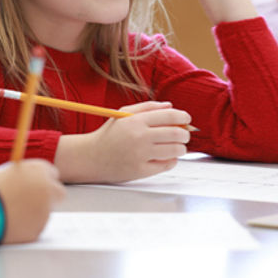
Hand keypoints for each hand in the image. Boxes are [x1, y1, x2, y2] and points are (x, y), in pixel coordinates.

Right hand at [0, 159, 64, 244]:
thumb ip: (24, 177)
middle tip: (33, 205)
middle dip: (49, 199)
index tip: (36, 188)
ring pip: (44, 213)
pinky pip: (33, 229)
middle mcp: (47, 188)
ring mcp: (45, 210)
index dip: (42, 182)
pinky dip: (24, 230)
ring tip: (7, 216)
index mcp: (40, 170)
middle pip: (58, 193)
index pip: (52, 174)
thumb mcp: (7, 174)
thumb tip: (29, 182)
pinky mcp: (37, 229)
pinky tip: (7, 226)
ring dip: (32, 215)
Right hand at [55, 101, 191, 183]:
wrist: (91, 157)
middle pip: (175, 134)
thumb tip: (171, 106)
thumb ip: (149, 107)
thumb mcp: (125, 113)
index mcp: (136, 121)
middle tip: (185, 134)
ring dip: (181, 148)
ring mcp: (140, 155)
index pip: (169, 116)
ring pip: (174, 150)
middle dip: (185, 134)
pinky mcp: (140, 171)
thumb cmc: (109, 134)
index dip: (183, 116)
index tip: (187, 119)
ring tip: (179, 146)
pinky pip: (165, 165)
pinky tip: (168, 157)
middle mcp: (139, 137)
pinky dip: (172, 161)